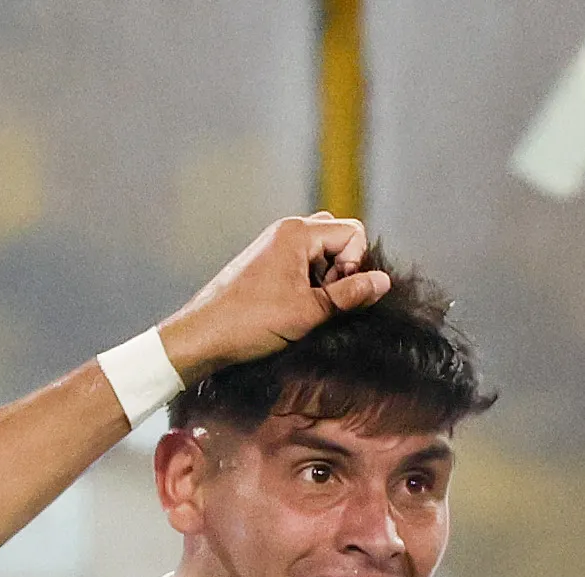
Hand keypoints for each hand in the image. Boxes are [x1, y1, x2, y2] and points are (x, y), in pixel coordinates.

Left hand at [161, 213, 389, 379]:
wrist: (201, 336)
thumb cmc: (248, 322)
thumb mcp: (308, 311)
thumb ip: (349, 294)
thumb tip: (383, 282)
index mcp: (297, 232)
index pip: (353, 233)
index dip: (355, 264)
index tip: (336, 293)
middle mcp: (286, 231)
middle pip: (338, 237)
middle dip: (343, 268)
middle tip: (324, 299)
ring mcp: (274, 246)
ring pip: (321, 252)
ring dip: (326, 278)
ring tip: (308, 307)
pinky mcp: (266, 264)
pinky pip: (302, 263)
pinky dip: (308, 282)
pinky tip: (295, 308)